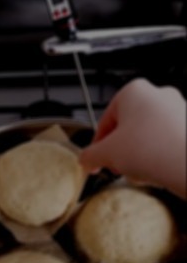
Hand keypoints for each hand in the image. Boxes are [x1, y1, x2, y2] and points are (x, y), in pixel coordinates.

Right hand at [80, 78, 185, 198]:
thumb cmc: (154, 149)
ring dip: (138, 155)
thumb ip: (89, 156)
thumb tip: (86, 159)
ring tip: (138, 171)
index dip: (97, 146)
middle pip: (127, 128)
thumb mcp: (105, 155)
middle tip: (115, 167)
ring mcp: (179, 109)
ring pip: (147, 136)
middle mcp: (158, 95)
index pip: (104, 121)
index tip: (94, 160)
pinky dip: (158, 156)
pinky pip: (166, 142)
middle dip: (120, 151)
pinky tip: (156, 170)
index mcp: (133, 92)